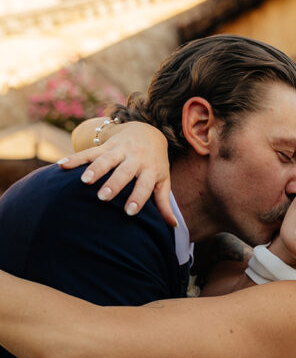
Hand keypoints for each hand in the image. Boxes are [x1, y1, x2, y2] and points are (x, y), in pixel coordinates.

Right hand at [59, 121, 175, 227]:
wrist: (148, 132)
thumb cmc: (155, 164)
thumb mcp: (162, 180)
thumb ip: (164, 202)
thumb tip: (172, 225)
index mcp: (150, 169)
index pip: (144, 186)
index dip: (138, 198)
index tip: (129, 212)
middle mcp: (134, 158)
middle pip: (123, 172)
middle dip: (113, 184)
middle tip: (103, 197)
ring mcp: (119, 150)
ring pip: (105, 159)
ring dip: (94, 169)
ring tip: (84, 181)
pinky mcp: (105, 145)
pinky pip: (89, 151)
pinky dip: (75, 158)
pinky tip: (62, 166)